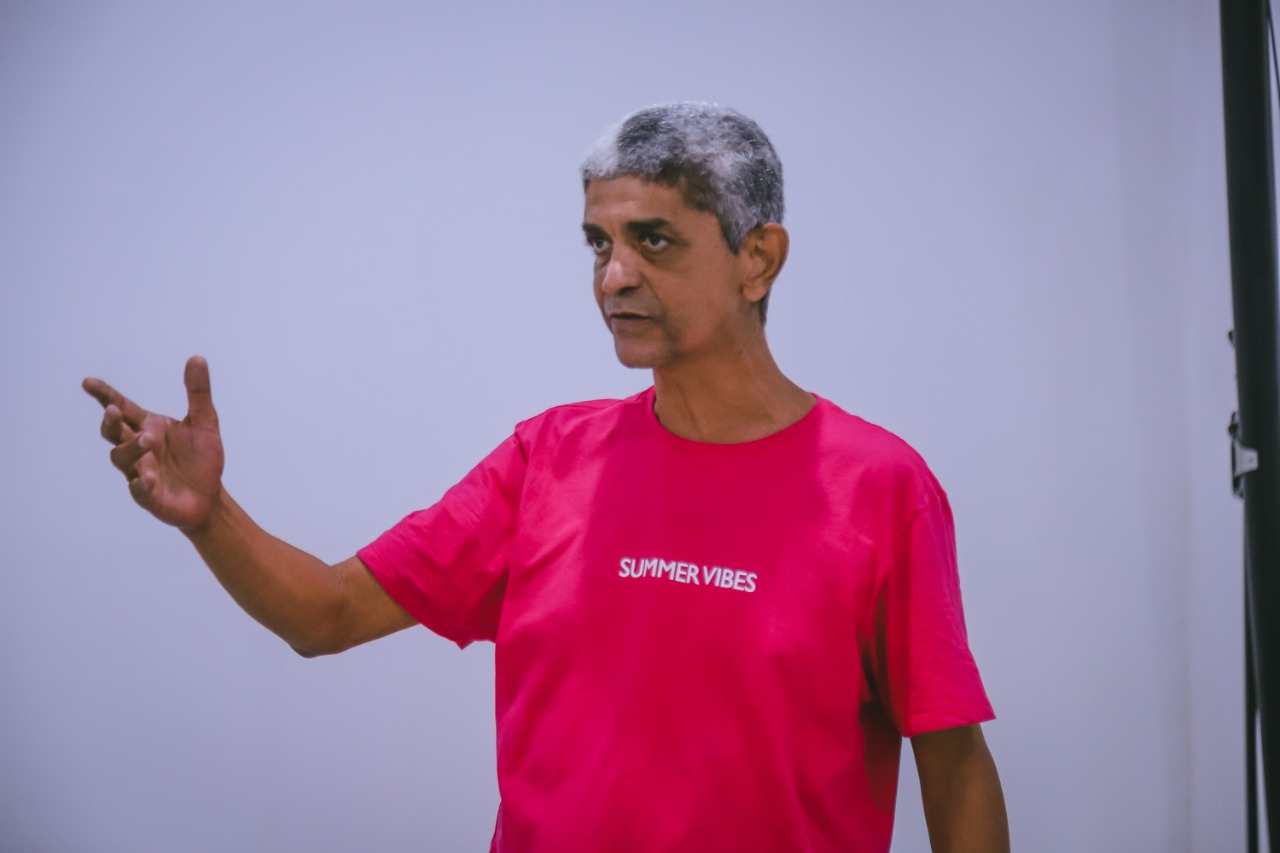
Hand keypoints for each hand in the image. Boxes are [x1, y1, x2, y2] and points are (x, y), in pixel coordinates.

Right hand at [83, 356, 225, 530]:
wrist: (210, 497)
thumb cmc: (202, 458)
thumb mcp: (205, 422)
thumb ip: (198, 393)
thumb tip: (197, 358)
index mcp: (148, 426)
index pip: (123, 407)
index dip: (104, 395)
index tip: (88, 382)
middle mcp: (138, 447)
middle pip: (114, 432)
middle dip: (111, 421)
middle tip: (114, 410)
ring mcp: (140, 472)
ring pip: (121, 458)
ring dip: (131, 448)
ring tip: (147, 440)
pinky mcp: (148, 496)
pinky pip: (138, 490)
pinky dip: (141, 484)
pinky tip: (149, 479)